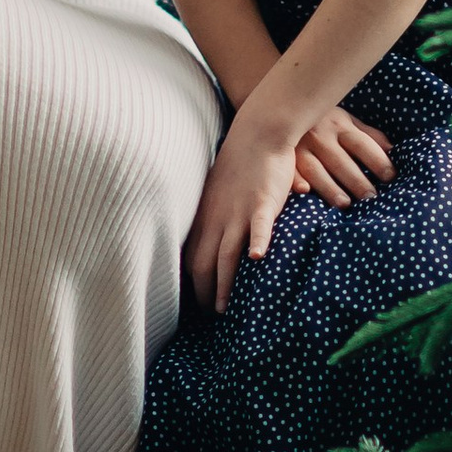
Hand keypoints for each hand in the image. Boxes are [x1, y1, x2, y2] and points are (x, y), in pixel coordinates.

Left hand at [187, 113, 311, 312]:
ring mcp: (238, 212)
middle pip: (203, 264)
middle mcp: (216, 219)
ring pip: (227, 254)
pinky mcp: (261, 202)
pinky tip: (258, 259)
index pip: (191, 259)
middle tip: (212, 317)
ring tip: (224, 309)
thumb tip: (212, 241)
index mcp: (205, 218)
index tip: (196, 304)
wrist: (257, 134)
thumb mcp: (217, 194)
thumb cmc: (240, 164)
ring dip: (224, 284)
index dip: (192, 284)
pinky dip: (258, 242)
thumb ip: (214, 218)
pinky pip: (259, 226)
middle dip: (204, 294)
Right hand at [292, 106, 393, 208]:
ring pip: (316, 169)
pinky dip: (296, 179)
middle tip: (371, 198)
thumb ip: (369, 136)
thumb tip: (393, 150)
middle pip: (341, 161)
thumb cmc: (323, 119)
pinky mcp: (284, 157)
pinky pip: (289, 170)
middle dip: (356, 180)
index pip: (361, 144)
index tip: (390, 176)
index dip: (377, 160)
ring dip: (329, 187)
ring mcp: (300, 147)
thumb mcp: (346, 121)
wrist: (284, 104)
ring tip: (344, 203)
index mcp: (339, 126)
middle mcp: (320, 136)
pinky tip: (304, 190)